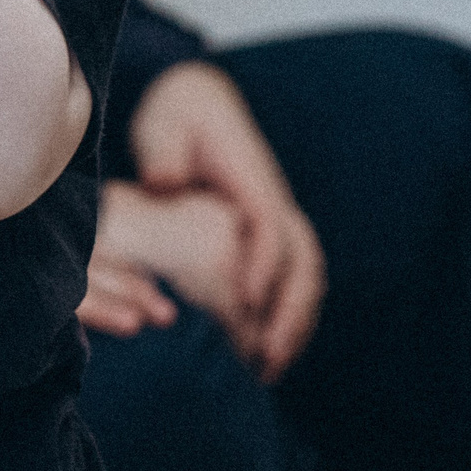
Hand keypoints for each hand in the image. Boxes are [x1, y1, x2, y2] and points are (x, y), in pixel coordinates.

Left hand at [129, 61, 324, 380]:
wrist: (197, 102)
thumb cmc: (176, 117)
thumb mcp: (164, 125)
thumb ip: (165, 153)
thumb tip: (164, 183)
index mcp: (251, 178)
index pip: (269, 225)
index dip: (263, 263)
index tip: (245, 301)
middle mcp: (273, 203)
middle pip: (303, 260)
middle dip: (291, 310)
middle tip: (267, 355)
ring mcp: (277, 221)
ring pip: (306, 277)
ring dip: (295, 323)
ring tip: (270, 368)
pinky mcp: (269, 238)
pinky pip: (292, 281)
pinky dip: (287, 317)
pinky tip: (265, 354)